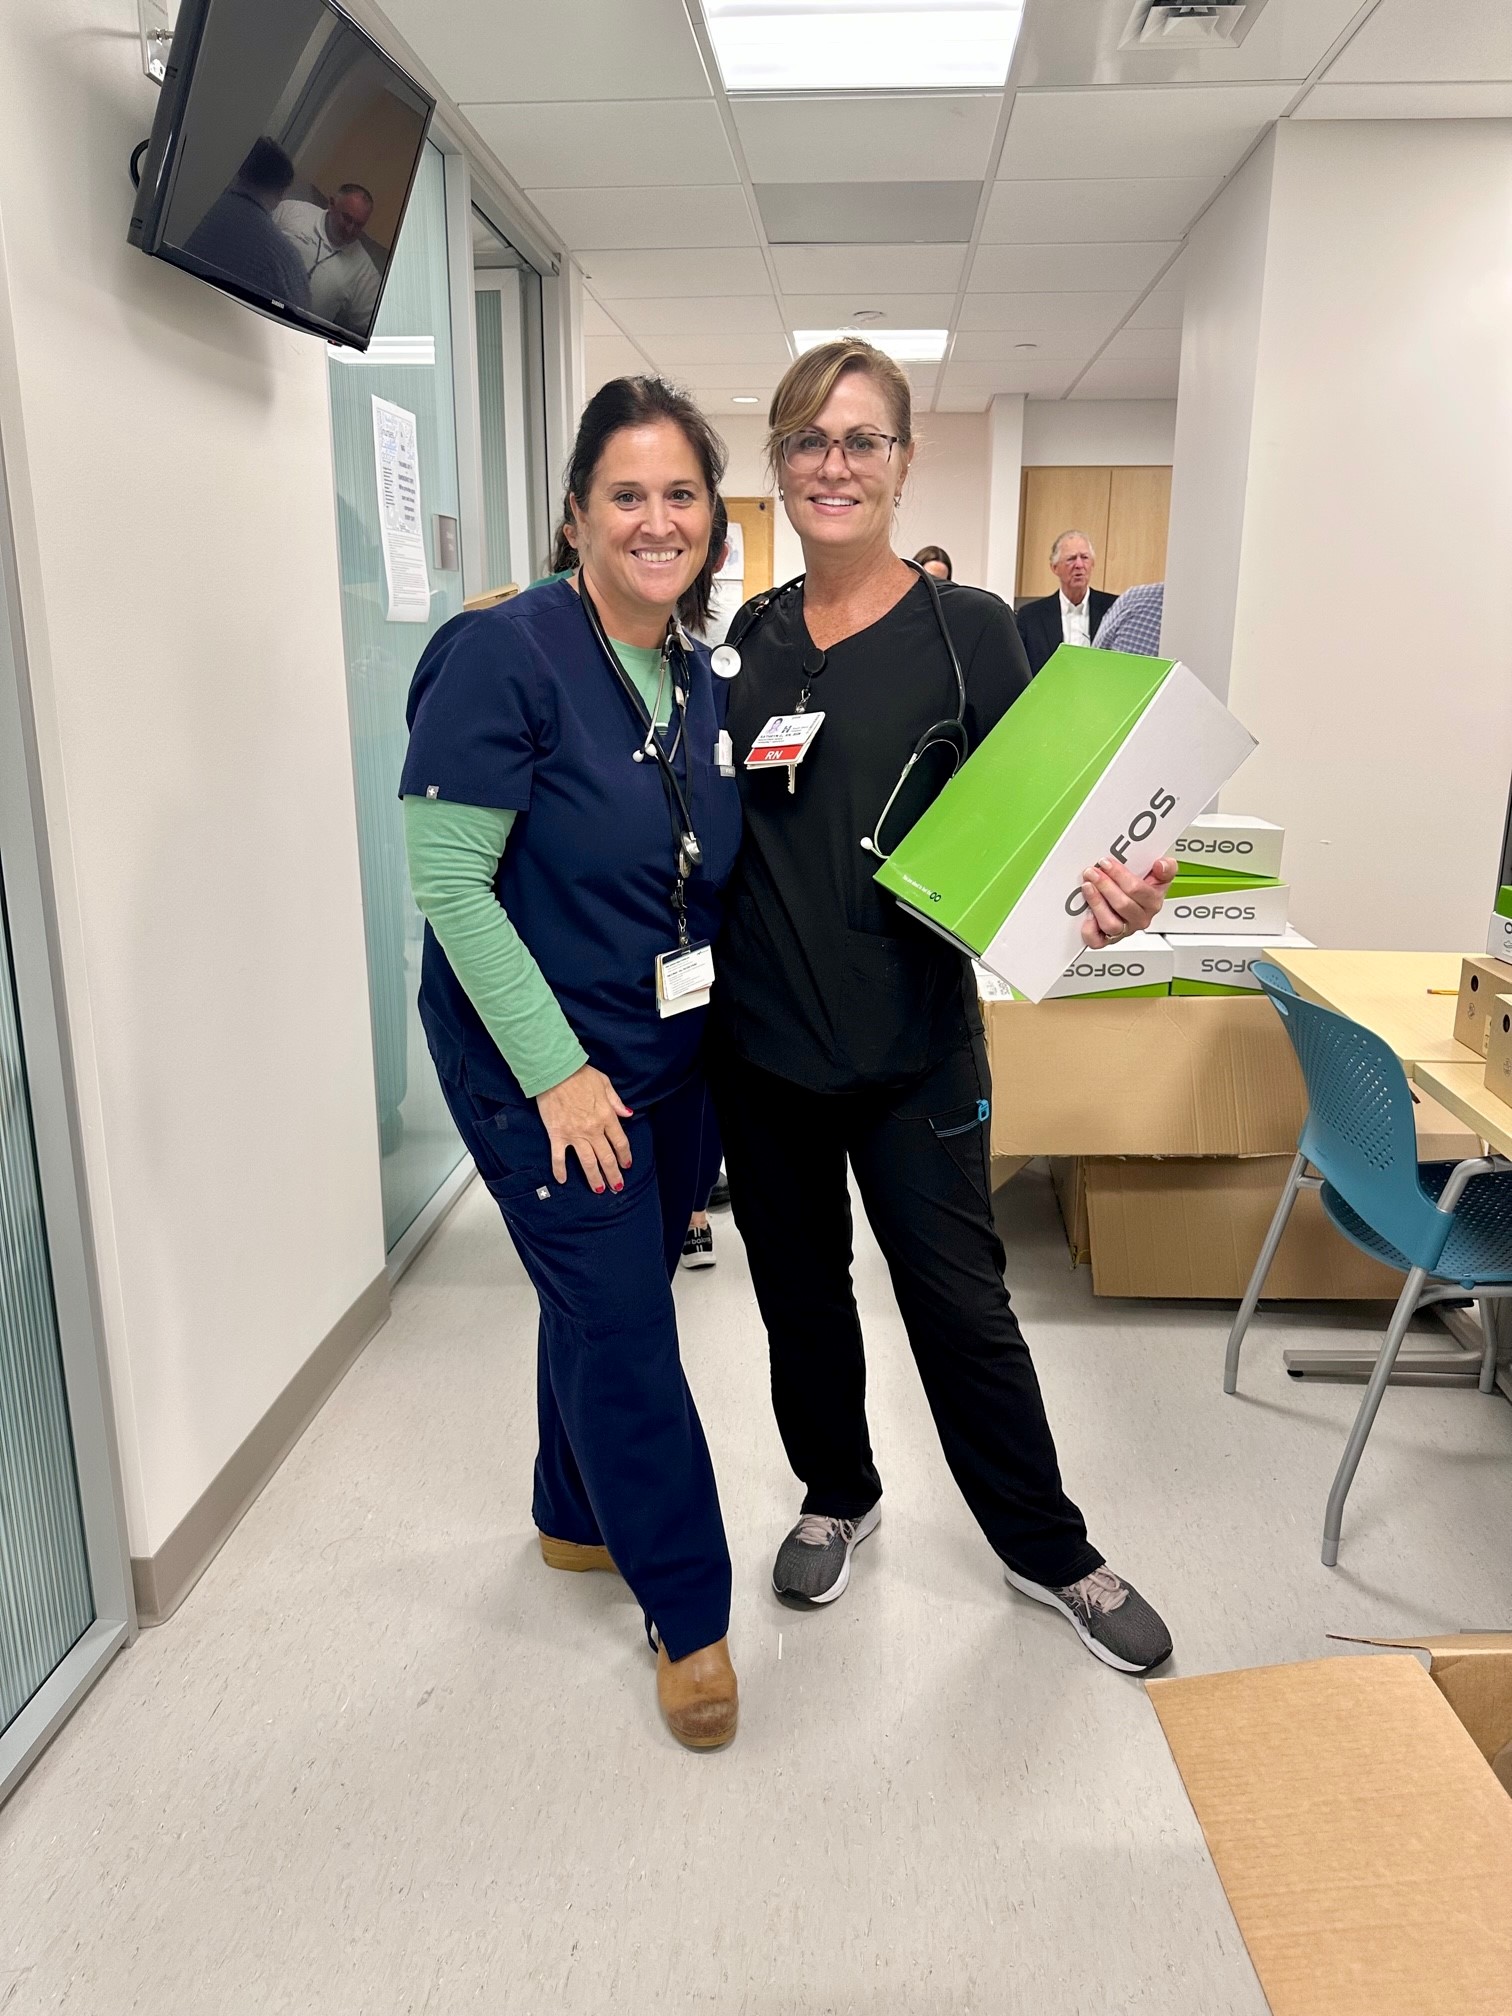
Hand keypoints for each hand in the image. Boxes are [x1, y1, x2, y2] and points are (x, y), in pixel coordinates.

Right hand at [536, 1064, 632, 1193]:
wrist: (555, 1072)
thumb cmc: (580, 1074)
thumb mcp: (605, 1084)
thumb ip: (617, 1102)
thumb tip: (628, 1114)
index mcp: (607, 1116)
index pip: (620, 1142)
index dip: (625, 1156)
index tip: (627, 1165)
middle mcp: (593, 1129)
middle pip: (606, 1157)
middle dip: (613, 1174)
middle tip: (617, 1186)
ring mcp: (575, 1134)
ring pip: (588, 1162)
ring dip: (594, 1178)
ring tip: (598, 1189)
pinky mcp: (557, 1135)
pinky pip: (559, 1157)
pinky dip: (560, 1170)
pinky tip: (562, 1180)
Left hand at [1079, 855, 1176, 948]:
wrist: (1132, 903)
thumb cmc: (1142, 889)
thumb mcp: (1159, 875)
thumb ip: (1166, 868)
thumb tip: (1161, 865)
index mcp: (1153, 903)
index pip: (1137, 889)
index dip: (1119, 875)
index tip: (1106, 863)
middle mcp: (1139, 919)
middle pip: (1122, 905)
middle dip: (1105, 885)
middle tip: (1093, 872)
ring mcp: (1124, 930)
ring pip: (1110, 923)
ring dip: (1097, 903)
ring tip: (1088, 887)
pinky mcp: (1108, 939)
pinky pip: (1097, 940)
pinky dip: (1089, 930)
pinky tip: (1086, 914)